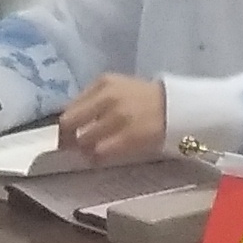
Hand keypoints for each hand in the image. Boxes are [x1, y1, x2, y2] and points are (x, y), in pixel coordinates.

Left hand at [55, 76, 170, 165]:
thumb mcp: (117, 88)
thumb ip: (93, 101)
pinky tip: (101, 158)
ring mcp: (117, 117)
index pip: (69, 108)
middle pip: (69, 124)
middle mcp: (107, 97)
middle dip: (68, 138)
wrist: (178, 108)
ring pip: (83, 140)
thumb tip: (68, 124)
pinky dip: (96, 158)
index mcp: (102, 83)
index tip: (66, 135)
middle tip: (73, 148)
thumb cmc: (145, 100)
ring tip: (92, 152)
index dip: (64, 125)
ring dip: (83, 149)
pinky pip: (100, 153)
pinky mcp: (128, 137)